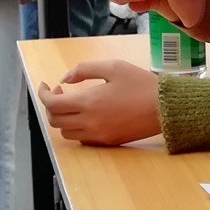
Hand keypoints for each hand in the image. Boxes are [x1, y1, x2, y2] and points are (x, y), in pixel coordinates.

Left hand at [37, 60, 161, 144]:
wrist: (166, 108)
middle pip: (55, 120)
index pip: (52, 104)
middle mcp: (89, 123)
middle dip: (52, 105)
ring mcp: (98, 136)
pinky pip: (82, 139)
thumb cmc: (141, 84)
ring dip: (63, 118)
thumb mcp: (113, 67)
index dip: (43, 94)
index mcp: (88, 103)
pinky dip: (76, 128)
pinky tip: (87, 115)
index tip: (46, 85)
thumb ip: (84, 69)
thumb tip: (65, 78)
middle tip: (61, 91)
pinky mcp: (108, 142)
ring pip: (66, 132)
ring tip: (74, 103)